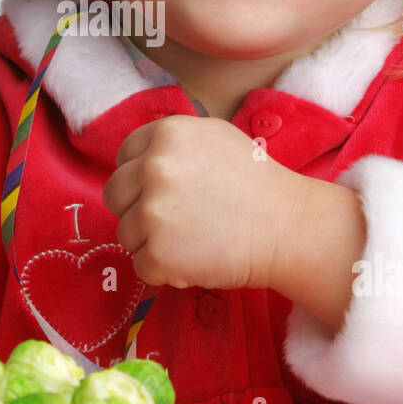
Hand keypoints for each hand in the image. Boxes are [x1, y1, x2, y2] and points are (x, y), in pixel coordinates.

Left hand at [102, 115, 305, 291]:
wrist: (288, 227)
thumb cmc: (256, 184)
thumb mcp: (213, 138)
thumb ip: (171, 144)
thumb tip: (136, 161)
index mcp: (166, 134)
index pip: (123, 157)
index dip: (140, 177)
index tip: (164, 191)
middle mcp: (154, 167)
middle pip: (115, 194)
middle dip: (137, 208)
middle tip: (175, 219)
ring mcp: (152, 211)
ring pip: (125, 233)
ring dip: (151, 241)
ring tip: (193, 238)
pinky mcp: (158, 252)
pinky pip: (141, 265)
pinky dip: (164, 269)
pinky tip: (196, 258)